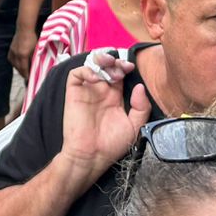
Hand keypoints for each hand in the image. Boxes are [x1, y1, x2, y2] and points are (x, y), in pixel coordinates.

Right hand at [9, 25, 37, 75]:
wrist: (24, 28)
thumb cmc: (32, 38)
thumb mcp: (35, 50)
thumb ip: (34, 59)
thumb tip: (34, 67)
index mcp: (22, 55)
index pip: (24, 69)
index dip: (26, 75)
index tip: (29, 80)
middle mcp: (16, 54)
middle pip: (18, 68)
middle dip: (23, 73)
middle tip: (28, 77)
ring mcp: (12, 52)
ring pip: (14, 65)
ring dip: (19, 69)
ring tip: (24, 71)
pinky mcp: (10, 49)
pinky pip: (11, 60)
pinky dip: (15, 63)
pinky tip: (18, 64)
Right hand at [59, 51, 151, 183]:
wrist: (91, 156)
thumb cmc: (112, 145)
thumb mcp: (134, 126)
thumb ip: (141, 107)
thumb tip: (139, 86)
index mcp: (115, 97)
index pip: (119, 74)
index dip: (125, 67)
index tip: (131, 68)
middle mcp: (101, 91)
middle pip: (107, 66)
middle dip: (115, 61)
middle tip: (122, 66)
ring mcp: (87, 91)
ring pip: (91, 65)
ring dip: (101, 59)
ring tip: (110, 63)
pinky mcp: (74, 93)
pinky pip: (76, 74)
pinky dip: (86, 70)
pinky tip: (96, 77)